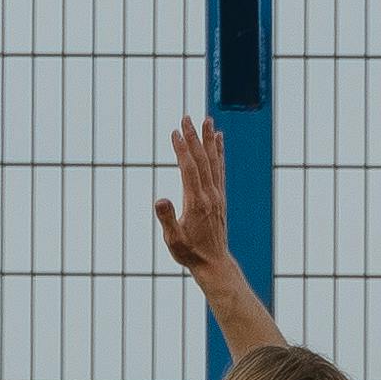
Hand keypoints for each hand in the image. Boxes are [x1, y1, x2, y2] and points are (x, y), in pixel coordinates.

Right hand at [151, 117, 232, 282]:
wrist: (214, 262)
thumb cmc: (189, 252)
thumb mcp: (173, 240)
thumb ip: (167, 218)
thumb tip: (160, 199)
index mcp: (196, 202)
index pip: (189, 169)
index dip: (182, 149)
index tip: (175, 131)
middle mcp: (210, 194)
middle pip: (202, 160)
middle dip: (194, 137)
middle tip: (187, 117)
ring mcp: (217, 195)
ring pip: (213, 161)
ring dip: (209, 139)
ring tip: (207, 120)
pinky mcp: (220, 197)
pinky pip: (220, 169)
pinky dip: (219, 152)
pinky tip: (218, 140)